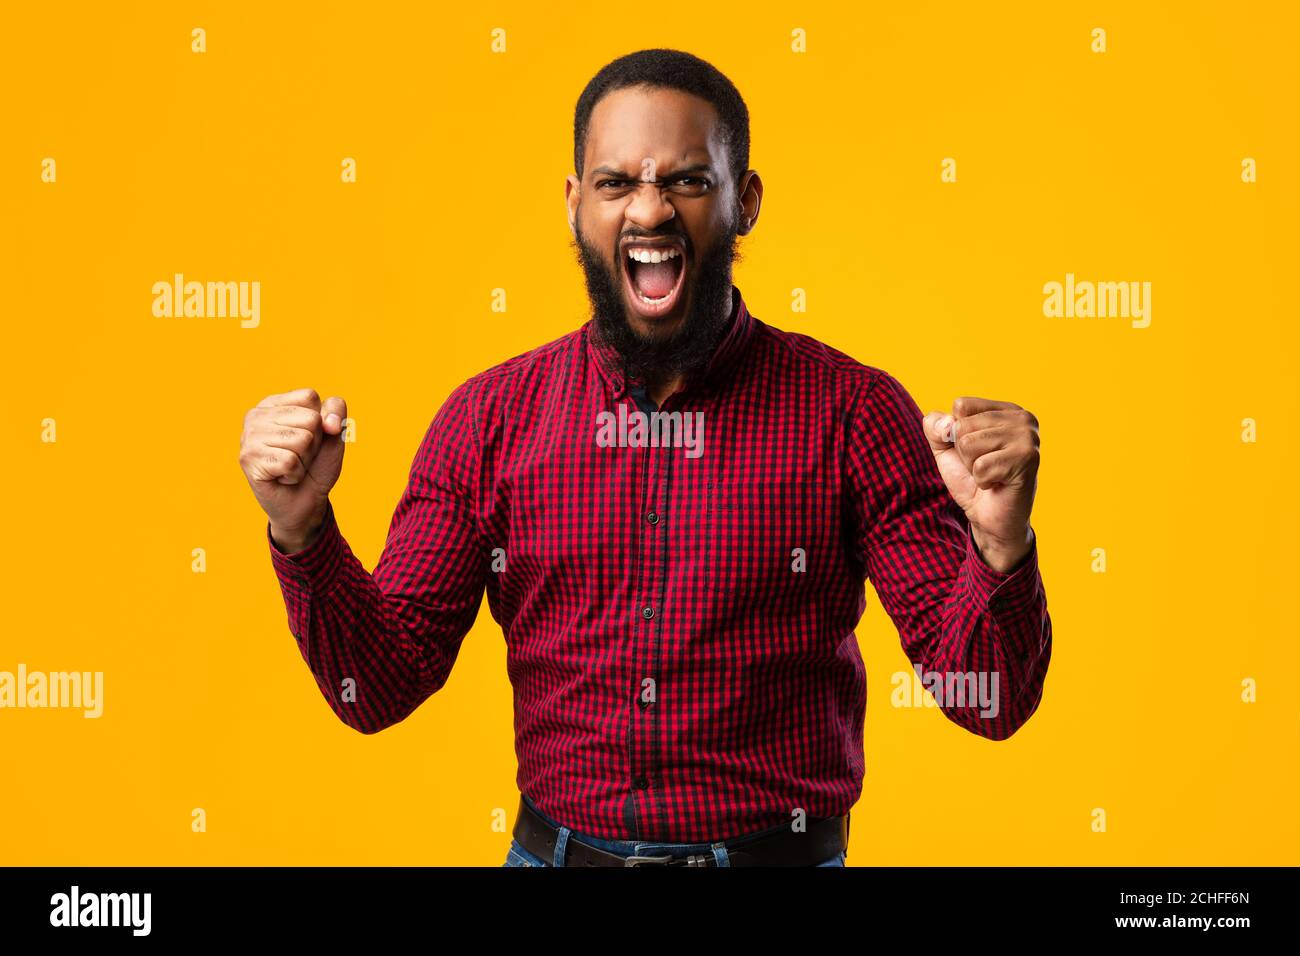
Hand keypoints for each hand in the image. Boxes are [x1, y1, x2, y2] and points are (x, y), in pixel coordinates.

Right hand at [239, 387, 347, 548]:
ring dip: (304, 460)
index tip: (309, 439)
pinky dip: (295, 474)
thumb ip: (336, 414)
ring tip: (292, 466)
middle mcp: (256, 415)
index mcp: (273, 403)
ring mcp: (249, 437)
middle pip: (309, 419)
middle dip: (313, 444)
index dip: (320, 422)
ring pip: (301, 440)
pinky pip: (290, 461)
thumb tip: (328, 421)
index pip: (309, 397)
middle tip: (300, 457)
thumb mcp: (334, 435)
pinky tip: (284, 477)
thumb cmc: (315, 466)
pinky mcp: (249, 460)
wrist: (305, 503)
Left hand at [922, 396, 1039, 572]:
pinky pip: (981, 466)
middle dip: (964, 453)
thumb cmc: (971, 479)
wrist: (989, 517)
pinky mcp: (1028, 459)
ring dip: (973, 467)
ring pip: (969, 444)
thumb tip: (946, 424)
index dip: (956, 433)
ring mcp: (1028, 437)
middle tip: (984, 467)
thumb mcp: (945, 448)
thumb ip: (935, 427)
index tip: (975, 450)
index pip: (961, 405)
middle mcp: (1022, 418)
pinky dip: (982, 480)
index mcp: (1005, 409)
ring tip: (992, 474)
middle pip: (963, 426)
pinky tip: (998, 484)